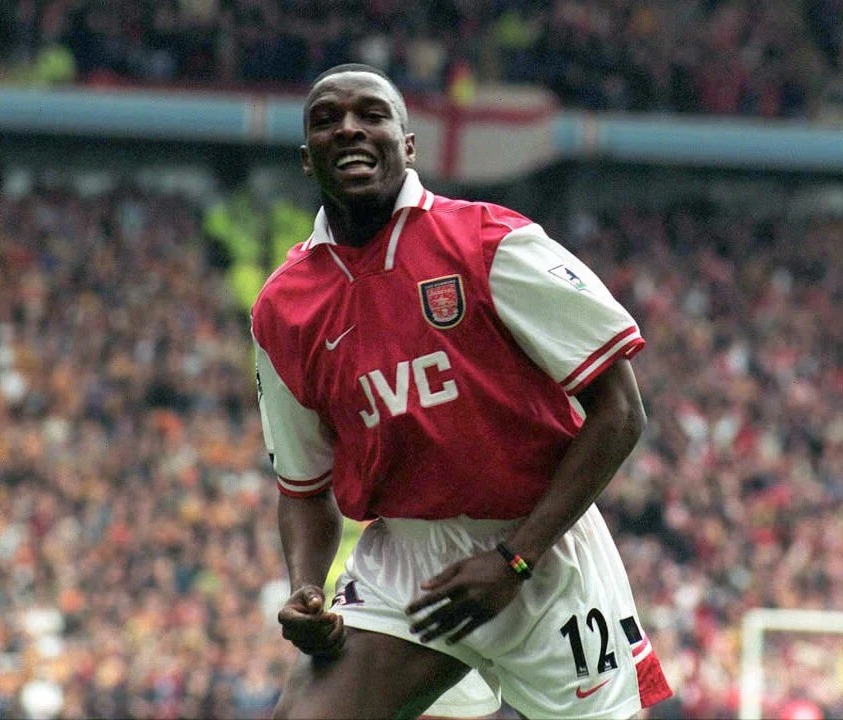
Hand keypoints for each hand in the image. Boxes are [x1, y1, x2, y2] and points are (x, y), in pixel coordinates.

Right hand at [278, 585, 345, 658]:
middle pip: (313, 636)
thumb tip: (315, 604)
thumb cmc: (309, 596)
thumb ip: (312, 596)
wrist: (308, 604)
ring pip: (321, 645)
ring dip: (336, 632)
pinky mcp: (308, 650)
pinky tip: (340, 627)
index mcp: (285, 616)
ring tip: (339, 618)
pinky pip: (327, 650)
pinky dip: (338, 640)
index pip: (303, 623)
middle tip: (337, 615)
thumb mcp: (310, 591)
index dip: (320, 621)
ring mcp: (297, 643)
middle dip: (329, 626)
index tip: (334, 615)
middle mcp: (288, 632)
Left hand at [405, 549, 522, 644]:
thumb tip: (423, 586)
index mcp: (459, 583)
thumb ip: (442, 576)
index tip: (408, 612)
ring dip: (437, 632)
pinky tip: (448, 641)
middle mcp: (466, 597)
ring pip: (453, 623)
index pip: (434, 597)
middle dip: (425, 623)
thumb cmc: (483, 563)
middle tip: (412, 630)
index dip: (420, 605)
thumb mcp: (461, 564)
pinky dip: (458, 635)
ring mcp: (477, 608)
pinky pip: (469, 628)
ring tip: (425, 639)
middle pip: (441, 614)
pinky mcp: (487, 615)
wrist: (510, 567)